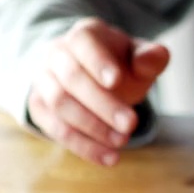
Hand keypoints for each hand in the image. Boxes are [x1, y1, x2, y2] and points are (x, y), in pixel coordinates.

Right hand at [27, 17, 169, 165]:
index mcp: (83, 35)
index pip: (83, 42)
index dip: (98, 61)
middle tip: (131, 123)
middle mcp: (57, 54)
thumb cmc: (120, 65)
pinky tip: (108, 157)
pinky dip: (82, 146)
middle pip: (71, 78)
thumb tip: (154, 57)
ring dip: (92, 127)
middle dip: (102, 103)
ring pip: (60, 104)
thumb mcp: (139, 57)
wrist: (92, 78)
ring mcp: (44, 81)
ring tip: (122, 141)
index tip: (116, 81)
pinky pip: (55, 129)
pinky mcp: (39, 108)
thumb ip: (151, 57)